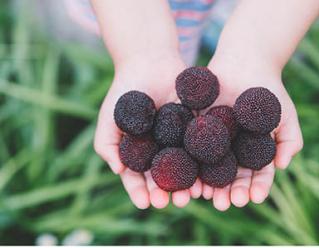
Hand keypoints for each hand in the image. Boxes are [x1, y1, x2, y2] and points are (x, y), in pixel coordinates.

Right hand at [94, 54, 201, 208]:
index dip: (141, 191)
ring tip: (191, 195)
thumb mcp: (109, 118)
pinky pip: (202, 148)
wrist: (149, 62)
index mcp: (140, 152)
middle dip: (167, 192)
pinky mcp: (197, 128)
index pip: (139, 178)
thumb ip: (107, 145)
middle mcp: (161, 150)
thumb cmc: (125, 91)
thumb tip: (118, 172)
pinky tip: (207, 172)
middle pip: (164, 177)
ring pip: (185, 167)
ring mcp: (180, 140)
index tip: (145, 203)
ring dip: (188, 183)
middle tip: (172, 203)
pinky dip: (204, 161)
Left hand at [202, 55, 303, 210]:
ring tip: (204, 196)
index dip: (255, 188)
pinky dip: (188, 161)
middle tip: (224, 204)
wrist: (245, 63)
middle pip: (230, 176)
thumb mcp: (285, 115)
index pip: (255, 175)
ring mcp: (212, 141)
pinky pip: (190, 147)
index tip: (253, 198)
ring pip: (208, 167)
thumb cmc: (269, 90)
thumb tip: (282, 166)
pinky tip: (187, 172)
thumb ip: (289, 141)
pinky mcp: (195, 128)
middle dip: (228, 192)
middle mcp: (232, 151)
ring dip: (206, 184)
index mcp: (252, 152)